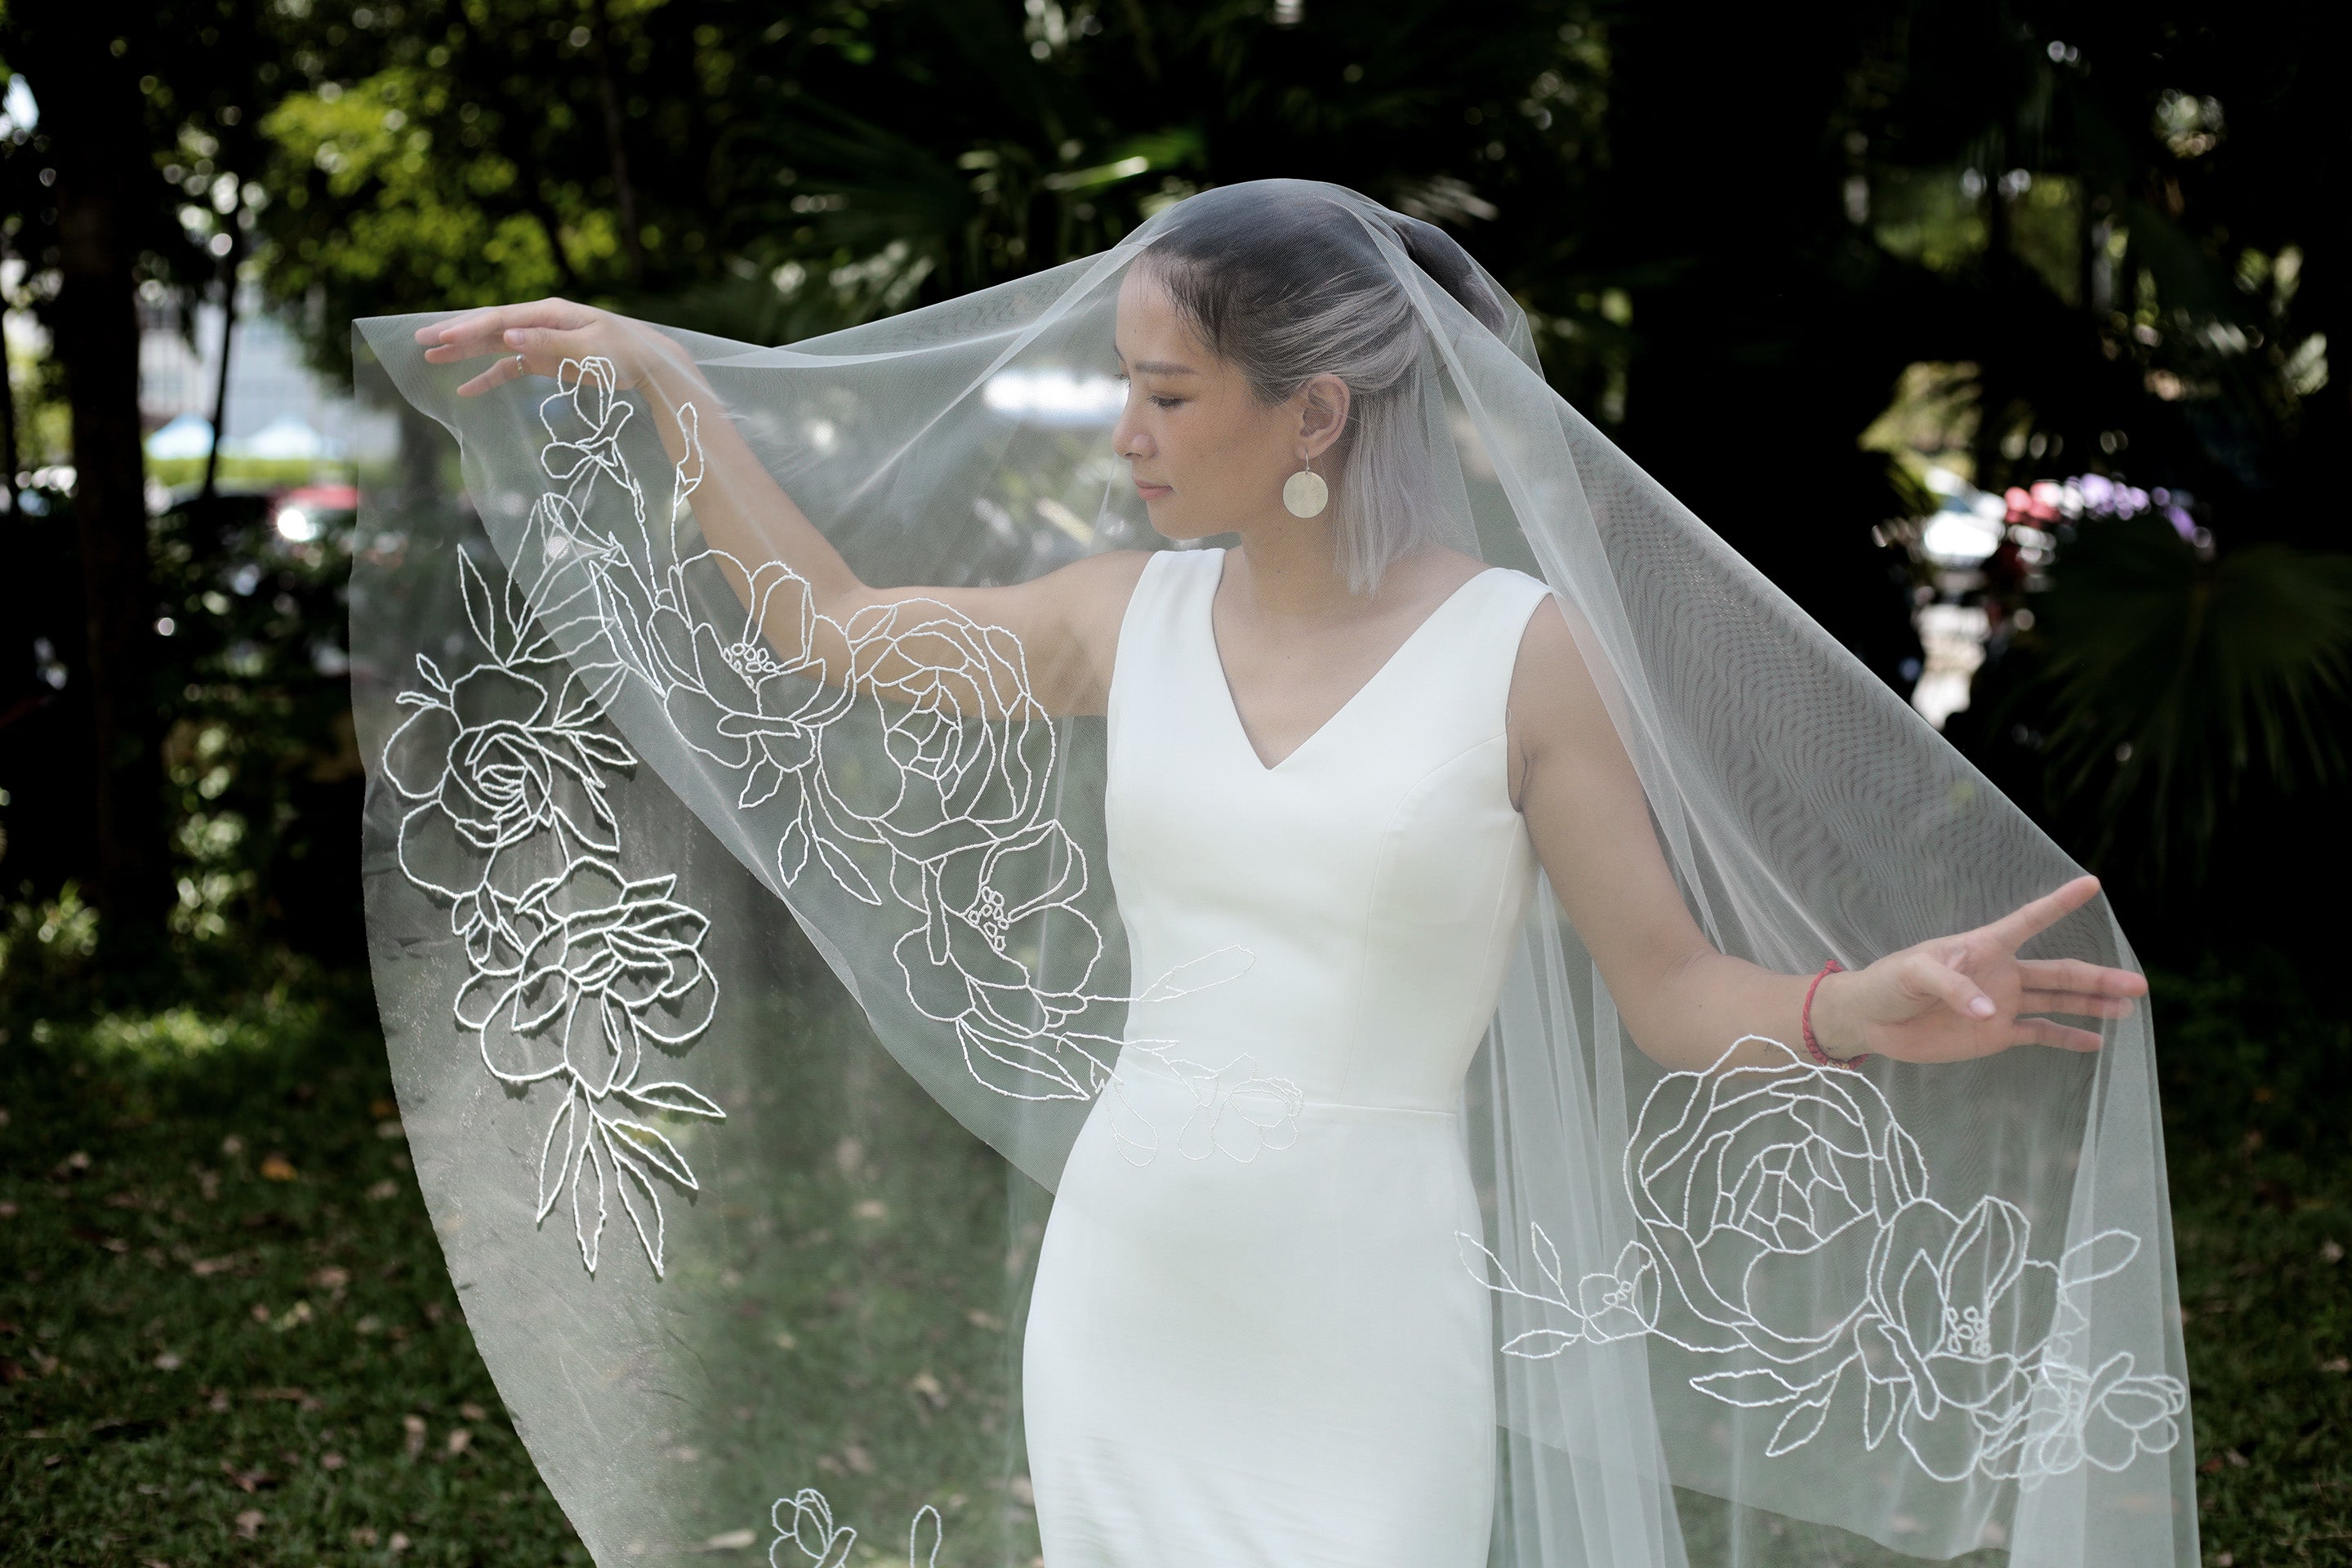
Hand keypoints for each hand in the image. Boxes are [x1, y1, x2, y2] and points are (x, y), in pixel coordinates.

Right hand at [414, 299, 698, 400]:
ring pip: (495, 345)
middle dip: (455, 334)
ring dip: (465, 352)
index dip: (468, 329)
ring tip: (431, 356)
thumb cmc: (623, 353)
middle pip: (490, 327)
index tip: (441, 337)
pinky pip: (511, 367)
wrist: (650, 363)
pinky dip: (490, 376)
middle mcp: (540, 322)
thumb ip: (548, 343)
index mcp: (549, 313)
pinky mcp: (547, 359)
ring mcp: (541, 340)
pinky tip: (467, 388)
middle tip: (419, 340)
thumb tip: (509, 338)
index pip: (500, 320)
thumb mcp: (588, 349)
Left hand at [1810, 875, 2145, 1062]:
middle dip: (2098, 976)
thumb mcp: (1913, 974)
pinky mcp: (1994, 1034)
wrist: (1872, 1019)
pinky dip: (2067, 1037)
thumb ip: (1953, 988)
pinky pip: (2039, 1034)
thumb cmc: (1889, 983)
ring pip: (2058, 1002)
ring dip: (2092, 1004)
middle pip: (2059, 972)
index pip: (2028, 920)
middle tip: (2138, 984)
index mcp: (1983, 947)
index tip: (2092, 883)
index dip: (2058, 903)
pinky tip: (2095, 1041)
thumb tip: (1993, 1014)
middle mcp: (2001, 973)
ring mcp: (2002, 1003)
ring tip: (2127, 1007)